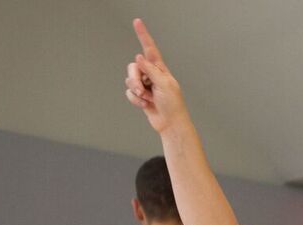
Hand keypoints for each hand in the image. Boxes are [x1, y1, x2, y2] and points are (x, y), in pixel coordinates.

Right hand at [125, 18, 189, 132]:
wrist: (170, 124)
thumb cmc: (173, 105)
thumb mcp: (165, 85)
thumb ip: (151, 70)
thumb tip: (139, 57)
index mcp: (160, 69)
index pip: (150, 49)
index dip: (143, 35)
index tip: (137, 22)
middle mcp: (151, 74)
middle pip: (134, 67)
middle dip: (135, 79)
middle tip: (143, 90)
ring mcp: (145, 85)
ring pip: (129, 80)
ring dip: (136, 90)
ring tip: (146, 98)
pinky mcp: (140, 95)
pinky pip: (129, 92)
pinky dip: (135, 100)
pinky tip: (145, 104)